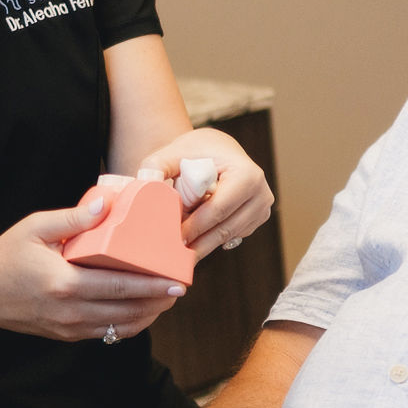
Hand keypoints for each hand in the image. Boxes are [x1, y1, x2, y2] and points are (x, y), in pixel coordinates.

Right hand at [0, 197, 186, 341]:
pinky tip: (141, 311)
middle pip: (128, 311)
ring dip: (148, 315)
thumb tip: (106, 203)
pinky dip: (129, 324)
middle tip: (180, 288)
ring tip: (165, 300)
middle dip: (159, 302)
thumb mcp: (35, 228)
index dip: (153, 285)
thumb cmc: (6, 257)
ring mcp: (70, 327)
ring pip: (121, 327)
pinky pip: (107, 334)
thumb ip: (72, 218)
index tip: (177, 280)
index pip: (121, 286)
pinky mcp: (68, 335)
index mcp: (66, 283)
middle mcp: (71, 311)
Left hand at [129, 129, 274, 254]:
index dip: (195, 226)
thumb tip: (145, 183)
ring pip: (228, 236)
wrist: (217, 150)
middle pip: (225, 228)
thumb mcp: (174, 152)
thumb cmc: (195, 150)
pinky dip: (212, 238)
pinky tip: (194, 238)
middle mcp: (261, 193)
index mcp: (247, 174)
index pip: (218, 209)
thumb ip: (157, 166)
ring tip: (179, 249)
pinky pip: (232, 236)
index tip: (173, 240)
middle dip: (198, 242)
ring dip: (204, 242)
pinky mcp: (258, 218)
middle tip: (173, 257)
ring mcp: (263, 208)